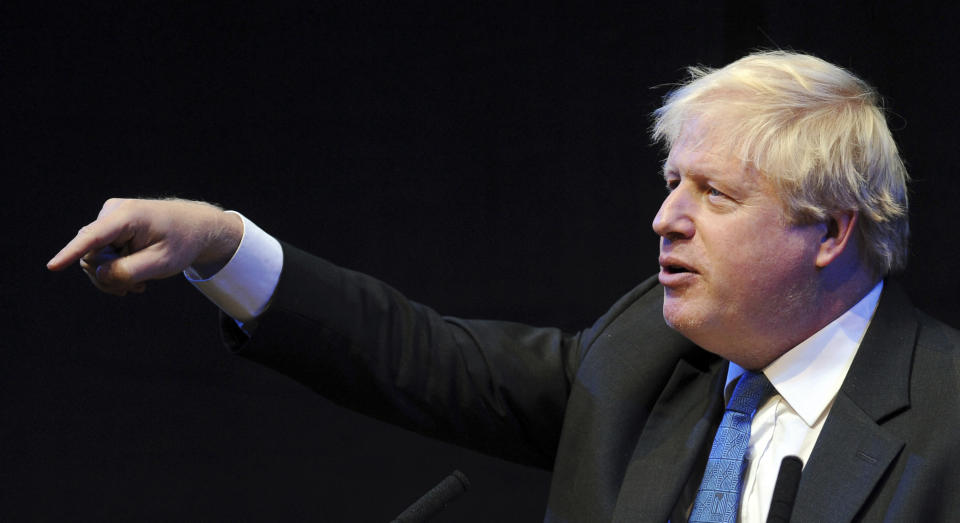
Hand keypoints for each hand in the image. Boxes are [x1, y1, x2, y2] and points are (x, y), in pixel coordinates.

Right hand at [47, 198, 243, 294]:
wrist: (196, 227)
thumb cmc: (183, 242)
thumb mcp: (162, 263)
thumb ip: (129, 271)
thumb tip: (99, 274)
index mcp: (129, 217)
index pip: (93, 237)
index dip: (71, 253)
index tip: (52, 267)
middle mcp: (113, 212)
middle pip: (91, 254)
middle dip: (108, 276)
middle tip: (134, 288)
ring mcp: (109, 217)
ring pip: (93, 257)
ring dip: (112, 275)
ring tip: (137, 284)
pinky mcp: (110, 226)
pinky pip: (100, 253)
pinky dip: (114, 268)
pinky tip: (134, 278)